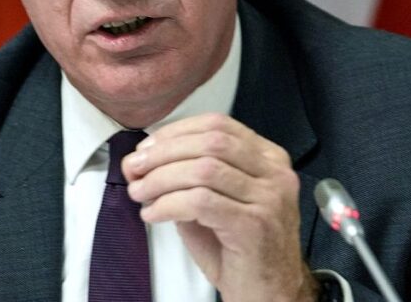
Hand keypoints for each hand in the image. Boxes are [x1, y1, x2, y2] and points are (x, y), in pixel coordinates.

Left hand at [123, 113, 317, 301]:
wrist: (269, 293)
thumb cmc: (240, 248)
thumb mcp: (217, 200)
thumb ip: (189, 174)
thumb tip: (144, 160)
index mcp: (268, 158)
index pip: (218, 124)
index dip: (176, 132)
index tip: (147, 147)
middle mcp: (275, 173)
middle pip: (210, 143)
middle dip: (163, 153)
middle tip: (135, 168)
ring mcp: (269, 199)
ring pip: (203, 170)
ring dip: (160, 179)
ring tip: (140, 193)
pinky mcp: (255, 225)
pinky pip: (201, 202)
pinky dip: (168, 204)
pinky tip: (153, 214)